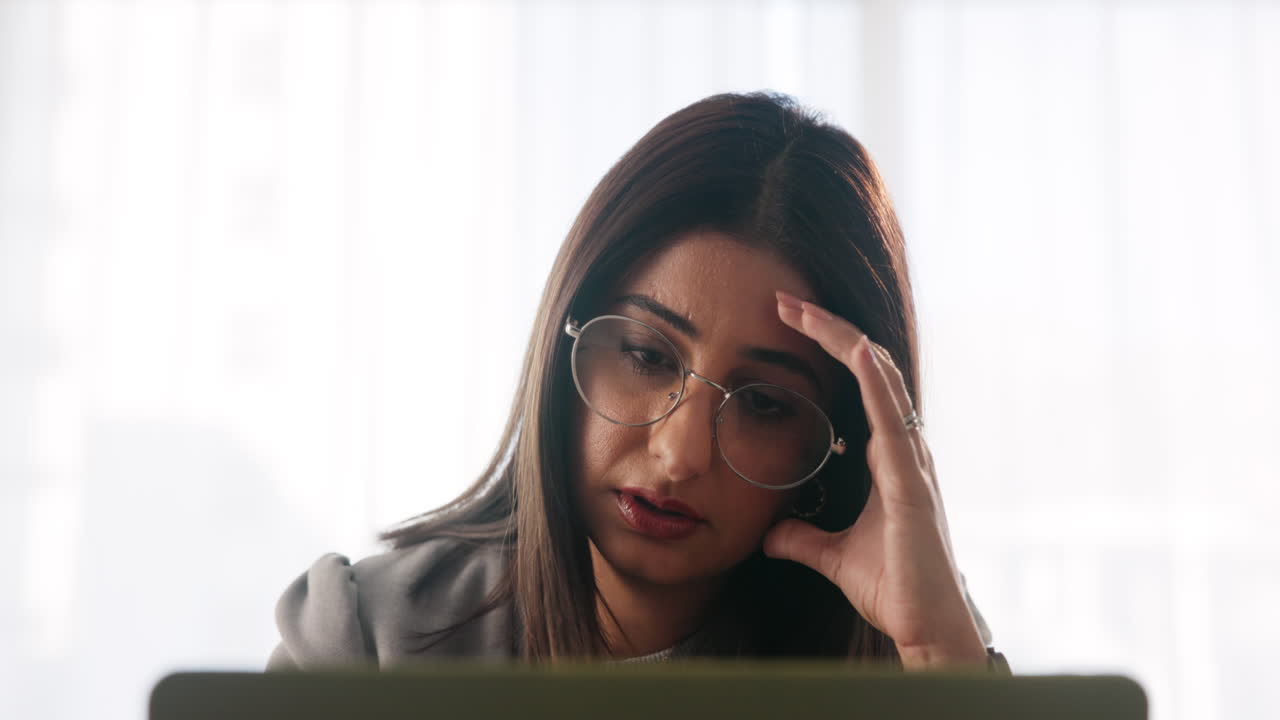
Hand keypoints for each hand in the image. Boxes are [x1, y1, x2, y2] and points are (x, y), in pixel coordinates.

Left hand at [764, 290, 986, 669]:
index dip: (827, 348)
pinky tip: (859, 350)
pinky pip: (893, 419)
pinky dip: (878, 382)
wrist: (927, 627)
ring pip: (883, 381)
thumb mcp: (832, 555)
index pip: (857, 384)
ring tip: (807, 310)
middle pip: (869, 370)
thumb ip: (802, 538)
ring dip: (845, 341)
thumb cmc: (894, 589)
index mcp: (886, 458)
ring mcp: (911, 461)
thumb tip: (770, 534)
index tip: (786, 322)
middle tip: (785, 300)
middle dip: (828, 331)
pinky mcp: (911, 482)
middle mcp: (902, 449)